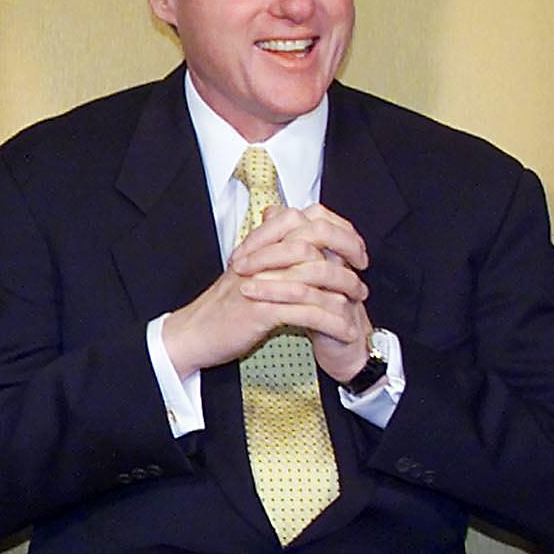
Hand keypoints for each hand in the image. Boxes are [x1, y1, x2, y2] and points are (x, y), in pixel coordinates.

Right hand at [163, 203, 371, 381]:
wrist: (192, 333)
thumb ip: (269, 252)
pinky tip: (345, 330)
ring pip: (314, 274)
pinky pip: (307, 312)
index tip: (351, 247)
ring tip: (358, 304)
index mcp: (257, 246)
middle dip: (346, 254)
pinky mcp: (261, 310)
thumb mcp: (246, 272)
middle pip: (314, 240)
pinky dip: (332, 322)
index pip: (302, 219)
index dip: (333, 228)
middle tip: (361, 271)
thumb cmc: (222, 307)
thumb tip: (294, 237)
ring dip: (344, 290)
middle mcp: (259, 257)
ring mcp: (260, 282)